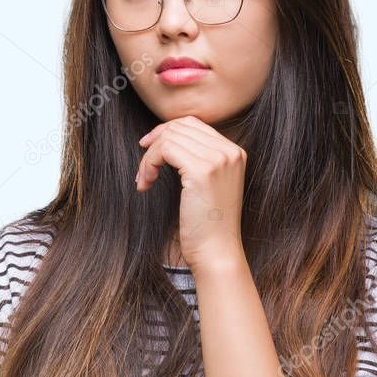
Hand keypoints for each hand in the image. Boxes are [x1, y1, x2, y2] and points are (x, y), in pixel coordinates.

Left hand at [135, 116, 246, 272]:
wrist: (216, 252)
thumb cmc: (208, 225)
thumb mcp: (207, 184)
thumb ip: (197, 158)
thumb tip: (166, 137)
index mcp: (234, 152)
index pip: (193, 124)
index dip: (166, 131)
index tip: (148, 147)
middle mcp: (229, 152)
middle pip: (180, 127)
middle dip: (154, 143)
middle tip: (143, 168)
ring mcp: (217, 159)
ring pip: (169, 138)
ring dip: (149, 158)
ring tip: (144, 179)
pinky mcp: (201, 170)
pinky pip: (164, 150)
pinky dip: (148, 164)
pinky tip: (145, 183)